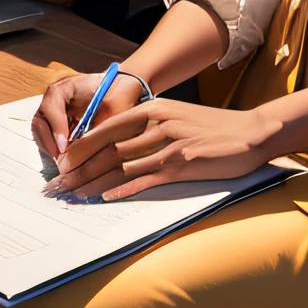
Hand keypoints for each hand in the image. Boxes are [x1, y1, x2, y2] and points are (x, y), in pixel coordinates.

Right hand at [32, 70, 145, 160]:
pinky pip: (44, 137)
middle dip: (49, 141)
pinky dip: (52, 148)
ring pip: (39, 131)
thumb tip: (90, 144)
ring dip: (49, 146)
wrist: (114, 91)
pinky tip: (64, 156)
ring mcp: (51, 110)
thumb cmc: (114, 95)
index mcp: (66, 87)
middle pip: (40, 119)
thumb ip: (101, 120)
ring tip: (63, 159)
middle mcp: (54, 98)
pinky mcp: (52, 123)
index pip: (52, 104)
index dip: (56, 125)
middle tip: (62, 157)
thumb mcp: (112, 103)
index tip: (65, 144)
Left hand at [45, 97, 277, 199]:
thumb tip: (117, 146)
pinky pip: (146, 178)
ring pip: (121, 165)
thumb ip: (149, 126)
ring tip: (72, 197)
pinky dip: (124, 189)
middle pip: (108, 149)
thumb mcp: (177, 116)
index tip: (62, 163)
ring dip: (93, 184)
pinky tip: (106, 198)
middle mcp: (157, 124)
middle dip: (78, 169)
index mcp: (154, 109)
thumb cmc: (213, 127)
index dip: (81, 147)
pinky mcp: (183, 165)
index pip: (107, 128)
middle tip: (56, 186)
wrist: (251, 132)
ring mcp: (170, 144)